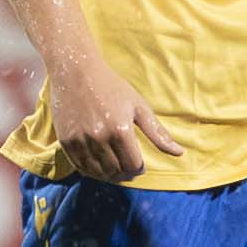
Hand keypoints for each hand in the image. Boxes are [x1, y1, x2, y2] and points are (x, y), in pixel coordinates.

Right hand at [48, 53, 181, 181]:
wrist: (77, 72)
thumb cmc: (112, 87)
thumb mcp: (139, 107)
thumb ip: (158, 133)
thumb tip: (180, 153)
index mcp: (121, 130)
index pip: (133, 165)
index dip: (139, 169)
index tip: (140, 165)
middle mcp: (99, 137)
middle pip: (116, 171)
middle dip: (125, 173)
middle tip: (128, 166)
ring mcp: (80, 140)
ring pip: (98, 172)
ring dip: (109, 174)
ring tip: (114, 166)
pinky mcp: (66, 141)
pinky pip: (81, 167)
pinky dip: (91, 170)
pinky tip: (98, 163)